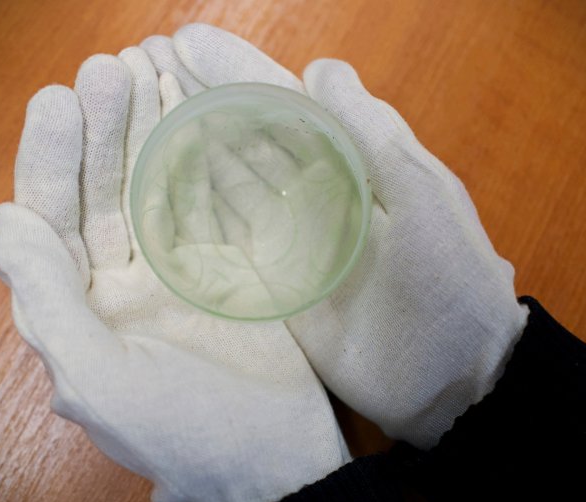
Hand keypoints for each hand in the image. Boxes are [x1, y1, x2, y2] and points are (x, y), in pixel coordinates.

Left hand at [0, 47, 347, 501]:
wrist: (276, 458)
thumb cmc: (185, 434)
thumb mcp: (102, 382)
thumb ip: (47, 305)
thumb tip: (5, 222)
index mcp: (79, 308)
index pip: (51, 217)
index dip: (50, 157)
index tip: (59, 99)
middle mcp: (121, 281)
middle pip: (102, 189)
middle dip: (102, 128)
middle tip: (110, 68)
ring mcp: (177, 267)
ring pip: (155, 185)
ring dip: (148, 130)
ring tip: (151, 71)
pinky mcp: (227, 263)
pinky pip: (208, 199)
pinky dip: (201, 156)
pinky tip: (197, 113)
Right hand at [166, 24, 528, 447]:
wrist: (453, 374)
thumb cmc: (451, 278)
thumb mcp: (423, 195)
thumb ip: (372, 132)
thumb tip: (320, 67)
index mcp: (351, 164)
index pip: (283, 105)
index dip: (237, 72)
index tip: (183, 42)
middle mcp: (312, 196)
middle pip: (244, 138)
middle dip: (197, 101)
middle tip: (138, 66)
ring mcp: (287, 242)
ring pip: (225, 186)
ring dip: (183, 151)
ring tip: (132, 116)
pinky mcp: (271, 288)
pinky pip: (222, 246)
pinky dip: (190, 218)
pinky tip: (153, 191)